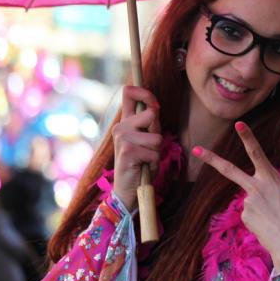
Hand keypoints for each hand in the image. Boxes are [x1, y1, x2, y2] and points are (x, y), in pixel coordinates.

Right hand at [112, 86, 161, 209]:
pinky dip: (154, 162)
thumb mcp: (148, 139)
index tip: (154, 104)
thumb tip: (155, 107)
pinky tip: (144, 167)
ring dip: (157, 151)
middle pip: (152, 114)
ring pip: (157, 137)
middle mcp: (121, 127)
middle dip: (158, 132)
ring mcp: (122, 138)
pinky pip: (154, 152)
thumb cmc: (142, 162)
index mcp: (126, 121)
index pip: (129, 93)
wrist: (129, 189)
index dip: (144, 92)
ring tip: (146, 158)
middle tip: (149, 147)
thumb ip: (151, 124)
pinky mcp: (127, 151)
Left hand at [193, 121, 279, 270]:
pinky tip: (268, 226)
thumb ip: (270, 189)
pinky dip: (258, 220)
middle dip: (212, 159)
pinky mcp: (244, 216)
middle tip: (196, 149)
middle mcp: (257, 186)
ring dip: (259, 210)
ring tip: (274, 219)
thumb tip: (256, 195)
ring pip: (249, 201)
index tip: (238, 124)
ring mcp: (248, 201)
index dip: (247, 137)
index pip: (257, 152)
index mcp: (272, 178)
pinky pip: (249, 215)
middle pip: (230, 169)